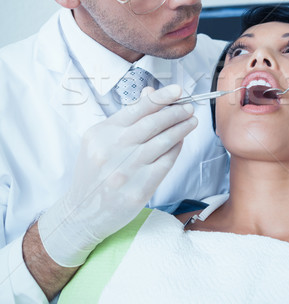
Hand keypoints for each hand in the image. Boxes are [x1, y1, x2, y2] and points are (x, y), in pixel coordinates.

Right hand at [38, 84, 196, 266]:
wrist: (82, 212)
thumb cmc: (95, 172)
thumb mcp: (100, 141)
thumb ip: (126, 119)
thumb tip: (151, 93)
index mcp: (102, 133)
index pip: (137, 108)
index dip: (161, 97)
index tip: (178, 90)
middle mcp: (112, 150)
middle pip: (152, 124)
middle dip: (175, 112)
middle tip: (189, 108)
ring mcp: (126, 171)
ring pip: (162, 142)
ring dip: (181, 129)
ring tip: (191, 121)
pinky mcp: (139, 190)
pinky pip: (165, 163)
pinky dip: (176, 149)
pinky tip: (181, 142)